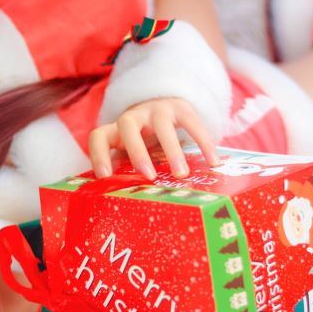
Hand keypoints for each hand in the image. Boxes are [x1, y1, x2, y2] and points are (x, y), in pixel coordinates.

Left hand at [88, 97, 219, 179]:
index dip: (99, 155)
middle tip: (149, 176)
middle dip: (137, 151)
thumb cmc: (145, 142)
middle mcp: (134, 117)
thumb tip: (126, 206)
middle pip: (128, 125)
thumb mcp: (133, 154)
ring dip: (171, 150)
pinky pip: (192, 123)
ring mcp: (157, 110)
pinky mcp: (181, 108)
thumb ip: (128, 171)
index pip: (99, 137)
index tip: (105, 177)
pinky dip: (203, 142)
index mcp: (117, 131)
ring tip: (181, 174)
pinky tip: (213, 162)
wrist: (165, 106)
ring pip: (162, 126)